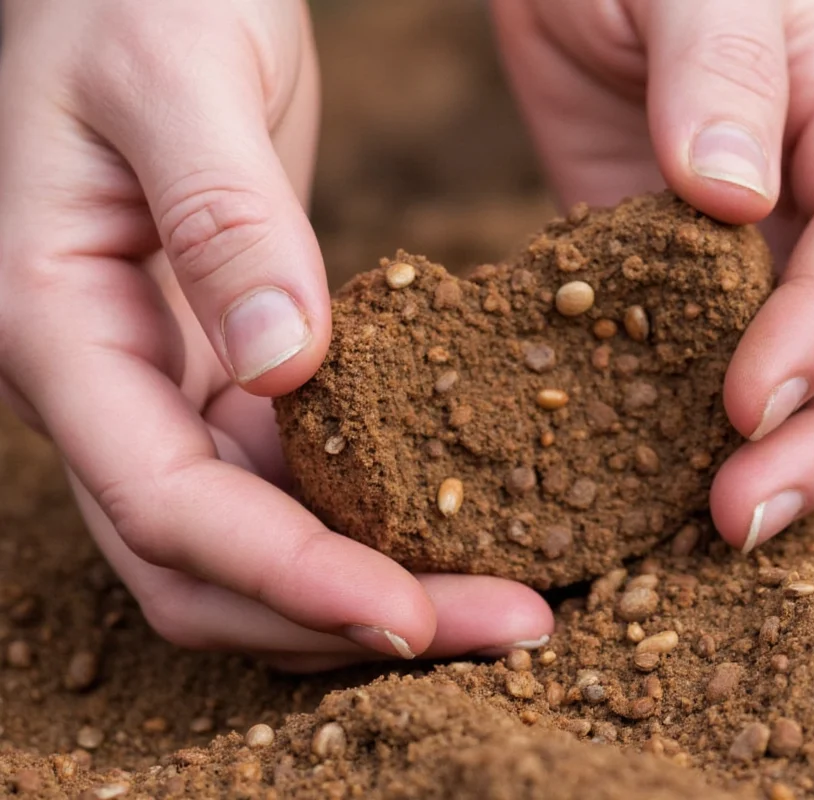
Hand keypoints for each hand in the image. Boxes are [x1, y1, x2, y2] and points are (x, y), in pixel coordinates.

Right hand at [0, 0, 551, 670]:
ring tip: (502, 601)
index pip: (168, 504)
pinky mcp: (228, 370)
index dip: (290, 577)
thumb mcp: (176, 77)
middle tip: (507, 626)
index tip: (416, 616)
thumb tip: (283, 368)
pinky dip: (366, 526)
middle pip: (206, 565)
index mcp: (56, 325)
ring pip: (251, 545)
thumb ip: (222, 219)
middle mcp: (103, 379)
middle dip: (344, 616)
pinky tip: (461, 525)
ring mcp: (165, 382)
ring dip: (365, 590)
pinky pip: (291, 484)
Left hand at [495, 0, 813, 551]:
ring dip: (796, 455)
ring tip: (720, 524)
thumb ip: (717, 66)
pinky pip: (735, 367)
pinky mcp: (701, 284)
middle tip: (748, 515)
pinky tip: (664, 480)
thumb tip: (734, 199)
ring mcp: (778, 246)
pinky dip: (715, 431)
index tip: (749, 405)